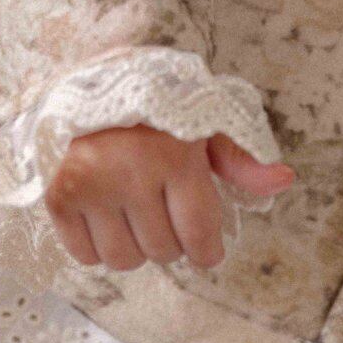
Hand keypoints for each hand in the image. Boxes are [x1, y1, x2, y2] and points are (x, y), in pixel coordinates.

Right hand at [42, 123, 294, 271]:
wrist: (85, 82)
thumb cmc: (153, 108)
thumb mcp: (201, 124)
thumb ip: (239, 158)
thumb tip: (283, 180)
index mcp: (174, 155)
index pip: (200, 236)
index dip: (207, 250)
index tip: (205, 245)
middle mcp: (131, 171)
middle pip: (163, 251)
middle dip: (169, 238)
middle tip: (160, 207)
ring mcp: (90, 185)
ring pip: (124, 259)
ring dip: (133, 245)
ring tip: (130, 210)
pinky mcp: (59, 195)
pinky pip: (84, 255)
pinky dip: (95, 246)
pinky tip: (102, 214)